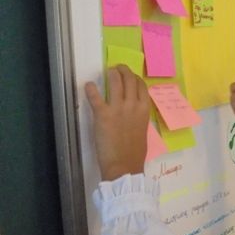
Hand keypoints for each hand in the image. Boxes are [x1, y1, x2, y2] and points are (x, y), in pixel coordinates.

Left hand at [85, 65, 149, 180]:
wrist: (124, 166)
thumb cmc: (135, 153)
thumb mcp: (143, 131)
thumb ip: (139, 117)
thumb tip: (133, 112)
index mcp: (145, 110)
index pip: (142, 86)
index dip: (135, 77)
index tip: (130, 76)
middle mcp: (133, 105)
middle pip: (129, 79)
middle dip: (123, 70)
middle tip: (117, 68)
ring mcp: (118, 108)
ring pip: (115, 82)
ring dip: (112, 74)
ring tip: (108, 71)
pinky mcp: (102, 114)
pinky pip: (96, 97)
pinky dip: (91, 89)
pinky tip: (89, 85)